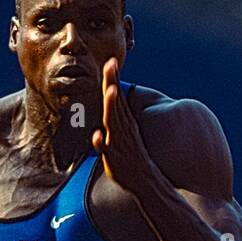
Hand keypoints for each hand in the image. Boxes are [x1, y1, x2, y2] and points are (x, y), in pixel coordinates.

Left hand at [91, 58, 154, 194]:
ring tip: (110, 91)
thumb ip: (119, 117)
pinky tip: (96, 136)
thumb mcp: (126, 132)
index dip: (114, 79)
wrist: (145, 179)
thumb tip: (114, 103)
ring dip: (111, 108)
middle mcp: (122, 128)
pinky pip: (105, 150)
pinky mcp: (114, 158)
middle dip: (113, 84)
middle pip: (115, 103)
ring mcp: (118, 142)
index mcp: (124, 121)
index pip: (118, 96)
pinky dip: (100, 143)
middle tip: (111, 64)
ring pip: (113, 122)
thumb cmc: (132, 155)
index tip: (111, 61)